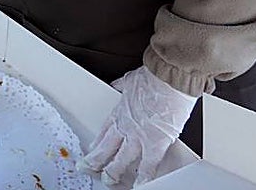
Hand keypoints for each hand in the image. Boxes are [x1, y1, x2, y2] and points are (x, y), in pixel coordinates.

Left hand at [80, 66, 196, 186]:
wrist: (168, 77)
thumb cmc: (153, 77)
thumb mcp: (129, 80)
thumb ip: (121, 86)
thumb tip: (117, 85)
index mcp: (119, 111)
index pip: (103, 132)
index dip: (96, 143)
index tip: (91, 149)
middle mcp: (124, 125)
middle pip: (105, 148)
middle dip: (95, 161)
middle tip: (87, 168)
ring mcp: (138, 136)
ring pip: (120, 160)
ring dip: (112, 172)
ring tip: (107, 180)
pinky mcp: (155, 144)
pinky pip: (147, 165)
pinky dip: (143, 177)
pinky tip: (139, 185)